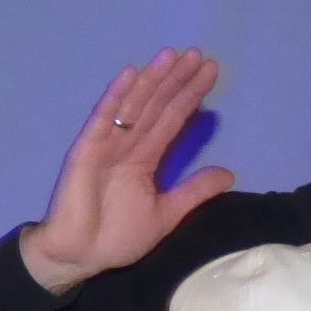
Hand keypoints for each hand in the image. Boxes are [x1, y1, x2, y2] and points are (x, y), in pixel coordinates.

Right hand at [20, 48, 236, 293]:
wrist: (80, 256)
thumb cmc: (117, 237)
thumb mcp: (166, 214)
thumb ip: (193, 191)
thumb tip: (230, 174)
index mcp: (145, 158)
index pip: (173, 119)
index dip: (190, 95)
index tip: (211, 73)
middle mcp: (128, 144)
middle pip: (156, 105)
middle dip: (176, 80)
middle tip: (198, 54)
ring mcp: (107, 144)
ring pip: (134, 106)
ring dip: (151, 80)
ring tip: (171, 56)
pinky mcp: (87, 150)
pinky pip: (103, 119)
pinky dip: (116, 97)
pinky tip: (131, 75)